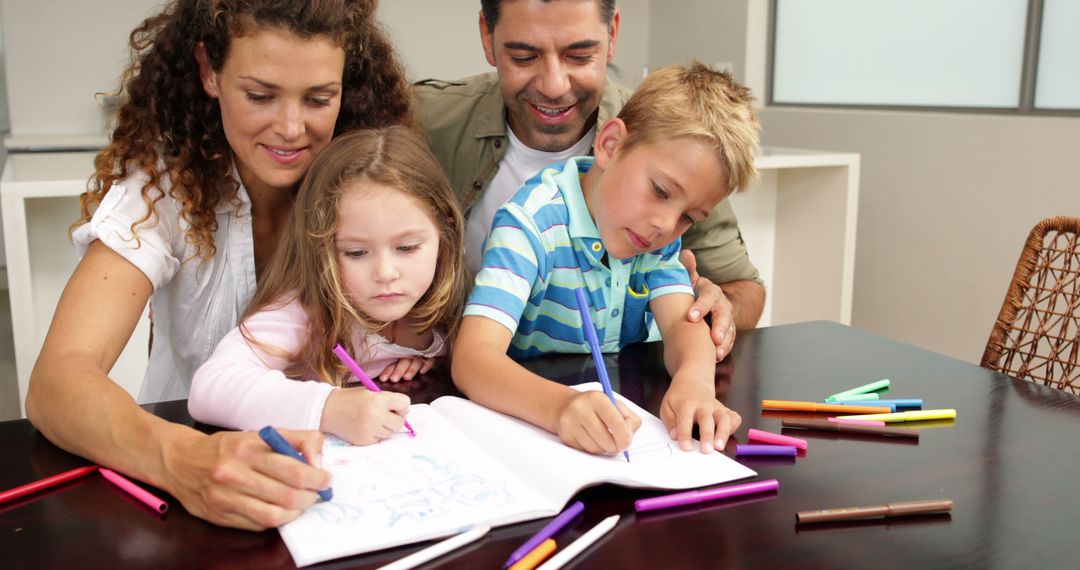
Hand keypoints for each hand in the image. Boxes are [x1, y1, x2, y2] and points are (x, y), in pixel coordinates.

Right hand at [161, 429, 330, 530]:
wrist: (180, 461)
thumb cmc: (227, 447)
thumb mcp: (259, 434)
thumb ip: (294, 440)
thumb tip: (318, 461)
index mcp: (246, 448)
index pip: (293, 469)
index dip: (316, 478)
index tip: (325, 479)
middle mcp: (233, 473)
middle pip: (286, 495)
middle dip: (310, 497)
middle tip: (317, 494)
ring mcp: (224, 497)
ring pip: (273, 515)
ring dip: (295, 512)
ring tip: (301, 503)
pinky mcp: (218, 516)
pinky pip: (257, 524)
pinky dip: (275, 519)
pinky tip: (280, 510)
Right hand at [321, 387, 410, 444]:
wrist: (327, 410)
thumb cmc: (350, 399)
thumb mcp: (370, 392)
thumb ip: (387, 399)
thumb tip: (405, 411)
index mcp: (378, 400)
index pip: (405, 403)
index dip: (401, 405)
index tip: (394, 406)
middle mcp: (376, 416)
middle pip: (400, 422)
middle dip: (395, 418)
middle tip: (384, 414)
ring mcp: (370, 430)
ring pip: (390, 433)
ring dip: (384, 427)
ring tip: (371, 419)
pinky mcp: (364, 441)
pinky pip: (379, 439)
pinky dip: (375, 434)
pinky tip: (364, 426)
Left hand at [376, 357, 433, 381]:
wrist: (433, 357)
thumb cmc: (412, 368)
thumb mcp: (400, 370)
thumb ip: (394, 373)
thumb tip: (383, 382)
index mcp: (401, 359)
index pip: (393, 364)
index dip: (388, 371)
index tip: (383, 379)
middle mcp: (411, 357)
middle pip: (404, 361)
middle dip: (398, 370)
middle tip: (394, 379)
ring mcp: (422, 357)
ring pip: (416, 361)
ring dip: (411, 369)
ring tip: (407, 377)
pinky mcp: (432, 358)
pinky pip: (430, 360)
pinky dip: (426, 364)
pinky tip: (423, 371)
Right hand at [555, 391, 641, 455]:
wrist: (566, 406)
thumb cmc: (596, 406)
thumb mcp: (614, 404)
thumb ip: (629, 418)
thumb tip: (629, 436)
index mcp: (597, 398)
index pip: (616, 422)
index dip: (624, 437)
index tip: (627, 442)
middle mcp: (581, 408)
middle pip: (605, 439)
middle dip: (615, 446)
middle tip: (618, 444)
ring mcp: (570, 423)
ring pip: (595, 448)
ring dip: (604, 448)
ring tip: (603, 438)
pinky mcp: (566, 435)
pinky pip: (585, 451)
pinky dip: (593, 448)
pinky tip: (592, 438)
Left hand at [660, 378, 741, 452]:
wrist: (693, 383)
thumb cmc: (679, 399)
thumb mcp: (667, 407)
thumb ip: (670, 422)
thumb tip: (674, 436)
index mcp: (686, 404)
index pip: (685, 419)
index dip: (685, 434)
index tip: (686, 447)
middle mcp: (703, 405)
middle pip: (707, 419)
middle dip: (707, 435)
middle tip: (706, 450)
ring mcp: (716, 407)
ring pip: (724, 419)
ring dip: (723, 433)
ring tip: (719, 447)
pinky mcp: (726, 411)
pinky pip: (734, 418)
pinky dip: (734, 427)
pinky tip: (728, 436)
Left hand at [680, 249, 735, 360]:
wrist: (701, 303)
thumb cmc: (692, 291)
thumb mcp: (689, 279)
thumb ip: (687, 268)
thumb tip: (686, 253)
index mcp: (711, 291)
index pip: (709, 297)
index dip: (701, 306)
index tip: (690, 317)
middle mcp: (722, 305)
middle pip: (725, 316)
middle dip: (720, 328)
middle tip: (714, 339)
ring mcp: (726, 319)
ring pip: (730, 330)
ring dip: (725, 342)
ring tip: (717, 353)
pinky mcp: (726, 332)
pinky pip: (729, 341)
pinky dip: (725, 349)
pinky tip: (717, 357)